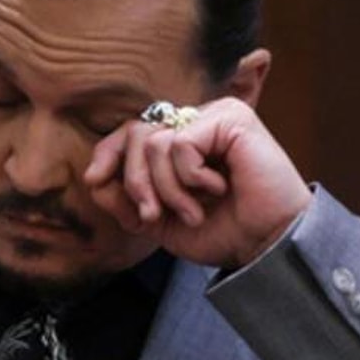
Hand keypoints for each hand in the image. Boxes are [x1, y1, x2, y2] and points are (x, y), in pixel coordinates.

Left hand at [84, 96, 310, 270]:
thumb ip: (129, 201)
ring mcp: (215, 115)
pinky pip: (180, 144)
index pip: (131, 132)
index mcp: (183, 140)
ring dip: (168, 189)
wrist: (266, 244)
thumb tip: (93, 179)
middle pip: (136, 134)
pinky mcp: (230, 118)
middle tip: (152, 216)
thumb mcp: (162, 222)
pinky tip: (218, 189)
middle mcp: (198, 121)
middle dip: (135, 182)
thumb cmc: (225, 232)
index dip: (108, 152)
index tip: (94, 180)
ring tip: (194, 211)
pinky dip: (190, 178)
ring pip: (155, 143)